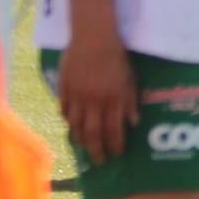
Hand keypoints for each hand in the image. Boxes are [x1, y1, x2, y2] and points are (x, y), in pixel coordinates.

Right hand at [57, 31, 136, 164]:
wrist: (93, 37)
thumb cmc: (117, 56)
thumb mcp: (131, 78)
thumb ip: (131, 101)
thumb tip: (133, 123)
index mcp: (113, 99)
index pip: (113, 130)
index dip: (115, 145)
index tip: (117, 154)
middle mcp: (94, 101)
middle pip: (93, 134)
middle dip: (97, 150)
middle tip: (99, 161)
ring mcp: (77, 96)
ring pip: (76, 126)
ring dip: (80, 140)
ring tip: (84, 148)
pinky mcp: (64, 89)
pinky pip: (64, 111)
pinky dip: (68, 121)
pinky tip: (72, 126)